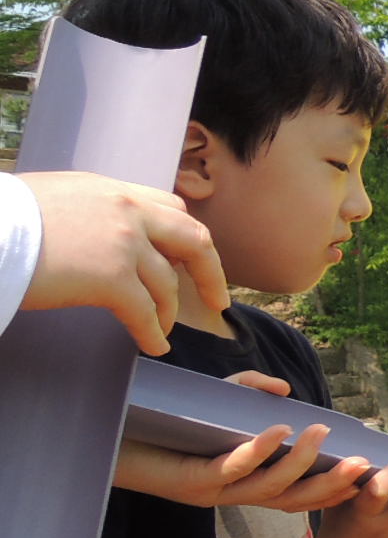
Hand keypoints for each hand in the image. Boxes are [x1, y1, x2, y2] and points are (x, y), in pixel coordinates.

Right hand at [18, 172, 231, 354]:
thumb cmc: (5, 218)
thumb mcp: (56, 198)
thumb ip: (92, 212)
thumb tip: (97, 234)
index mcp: (114, 190)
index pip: (170, 208)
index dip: (185, 237)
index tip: (190, 259)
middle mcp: (128, 211)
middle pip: (194, 240)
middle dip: (210, 273)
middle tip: (217, 299)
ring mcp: (124, 243)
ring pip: (167, 283)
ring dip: (169, 312)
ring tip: (162, 330)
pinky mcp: (111, 278)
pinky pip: (145, 312)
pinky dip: (152, 333)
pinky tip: (154, 346)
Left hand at [111, 372, 374, 508]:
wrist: (114, 443)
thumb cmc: (166, 424)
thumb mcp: (218, 401)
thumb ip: (251, 390)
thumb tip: (286, 391)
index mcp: (246, 484)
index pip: (298, 492)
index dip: (332, 487)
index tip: (366, 473)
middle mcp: (235, 494)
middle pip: (293, 498)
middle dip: (330, 483)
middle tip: (362, 464)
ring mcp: (215, 491)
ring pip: (269, 486)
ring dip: (299, 461)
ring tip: (321, 434)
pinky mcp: (193, 480)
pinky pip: (233, 468)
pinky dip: (259, 450)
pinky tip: (277, 429)